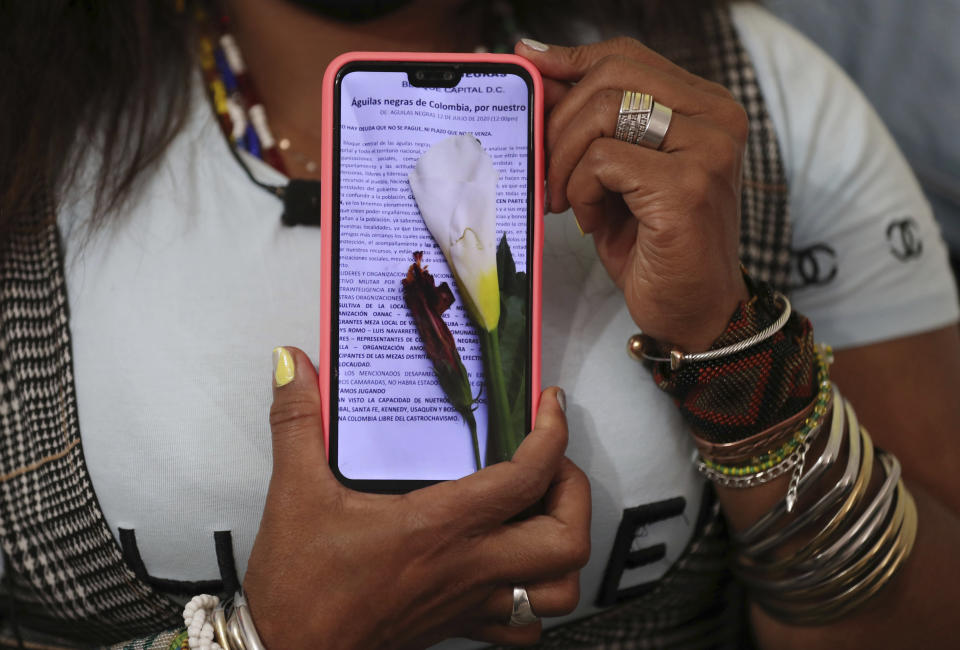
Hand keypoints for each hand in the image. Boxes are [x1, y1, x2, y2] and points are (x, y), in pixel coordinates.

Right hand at [244, 347, 590, 648]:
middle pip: (567, 539)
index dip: (553, 434)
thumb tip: (293, 366)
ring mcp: (469, 603)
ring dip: (565, 546)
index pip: (527, 477)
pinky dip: (536, 597)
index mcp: (439, 527)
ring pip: (558, 590)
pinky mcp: (458, 628)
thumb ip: (297, 422)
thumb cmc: (299, 590)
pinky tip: (514, 568)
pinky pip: (524, 627)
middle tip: (551, 462)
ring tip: (542, 511)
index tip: (549, 407)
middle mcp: (468, 567)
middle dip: (574, 491)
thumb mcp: (295, 493)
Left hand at [518, 38, 749, 350]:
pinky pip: (603, 160)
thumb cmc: (653, 244)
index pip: (629, 57)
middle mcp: (717, 119)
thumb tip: (541, 68)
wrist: (692, 310)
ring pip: (606, 113)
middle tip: (546, 167)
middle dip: (561, 120)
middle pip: (613, 76)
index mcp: (705, 107)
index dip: (573, 61)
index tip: (533, 67)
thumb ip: (591, 123)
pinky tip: (591, 220)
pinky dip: (581, 190)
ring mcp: (708, 150)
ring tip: (566, 199)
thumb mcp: (616, 173)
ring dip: (566, 159)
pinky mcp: (687, 186)